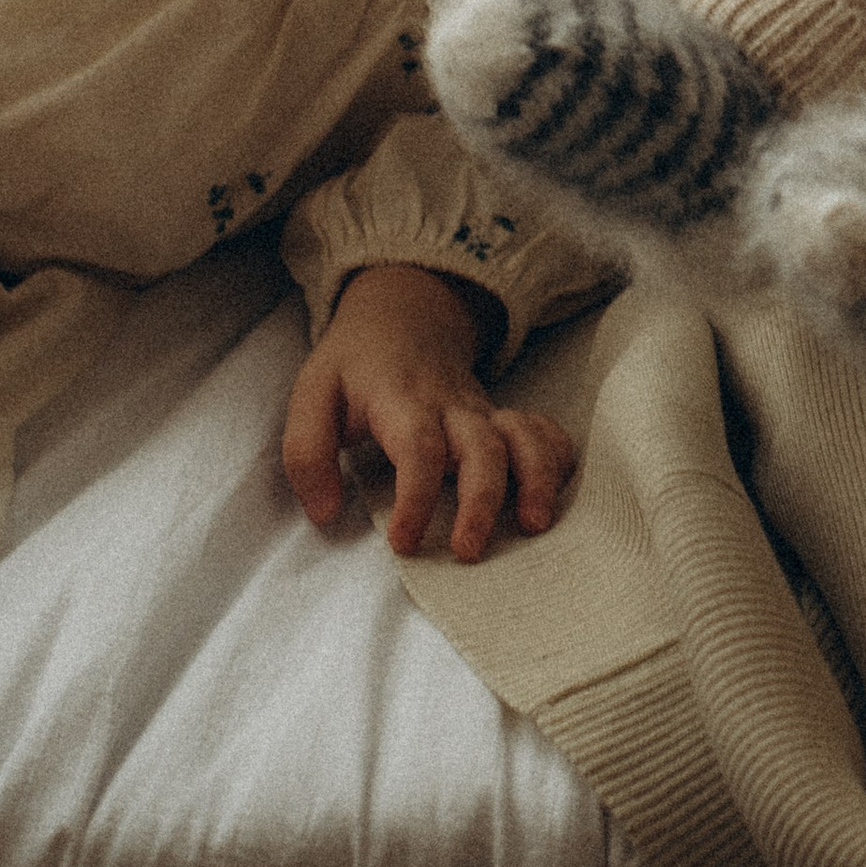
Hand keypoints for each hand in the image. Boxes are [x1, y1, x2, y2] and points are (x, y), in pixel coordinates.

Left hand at [283, 262, 574, 561]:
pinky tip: (554, 494)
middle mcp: (452, 406)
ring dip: (536, 478)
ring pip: (525, 437)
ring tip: (534, 524)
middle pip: (483, 447)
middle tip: (468, 551)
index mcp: (402, 401)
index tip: (403, 541)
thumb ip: (307, 454)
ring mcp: (483, 411)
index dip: (416, 495)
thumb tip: (325, 512)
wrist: (403, 315)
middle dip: (482, 500)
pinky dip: (558, 458)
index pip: (419, 446)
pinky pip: (544, 432)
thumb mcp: (311, 396)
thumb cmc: (354, 365)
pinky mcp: (502, 419)